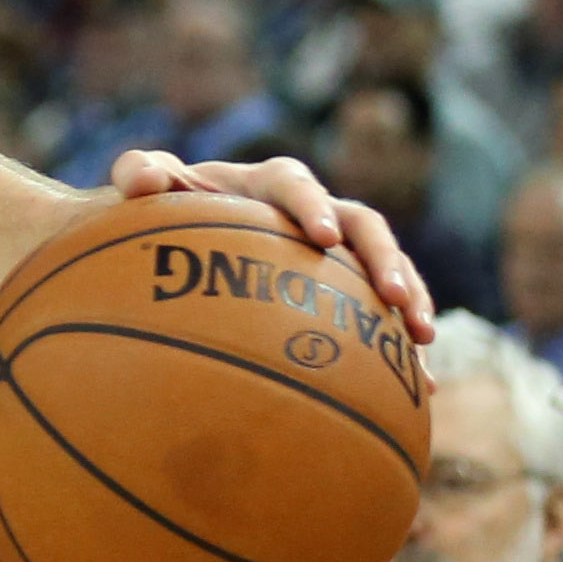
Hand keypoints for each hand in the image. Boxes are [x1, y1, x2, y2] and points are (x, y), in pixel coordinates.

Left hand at [109, 150, 435, 344]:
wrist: (172, 238)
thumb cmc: (159, 209)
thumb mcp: (145, 186)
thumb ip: (139, 173)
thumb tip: (140, 180)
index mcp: (264, 183)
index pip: (295, 183)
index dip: (312, 205)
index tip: (321, 237)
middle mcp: (310, 210)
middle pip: (362, 224)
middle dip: (384, 258)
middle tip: (395, 297)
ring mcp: (334, 250)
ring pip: (387, 265)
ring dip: (411, 297)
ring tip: (423, 339)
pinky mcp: (345, 288)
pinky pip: (384, 312)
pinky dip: (403, 346)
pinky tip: (422, 387)